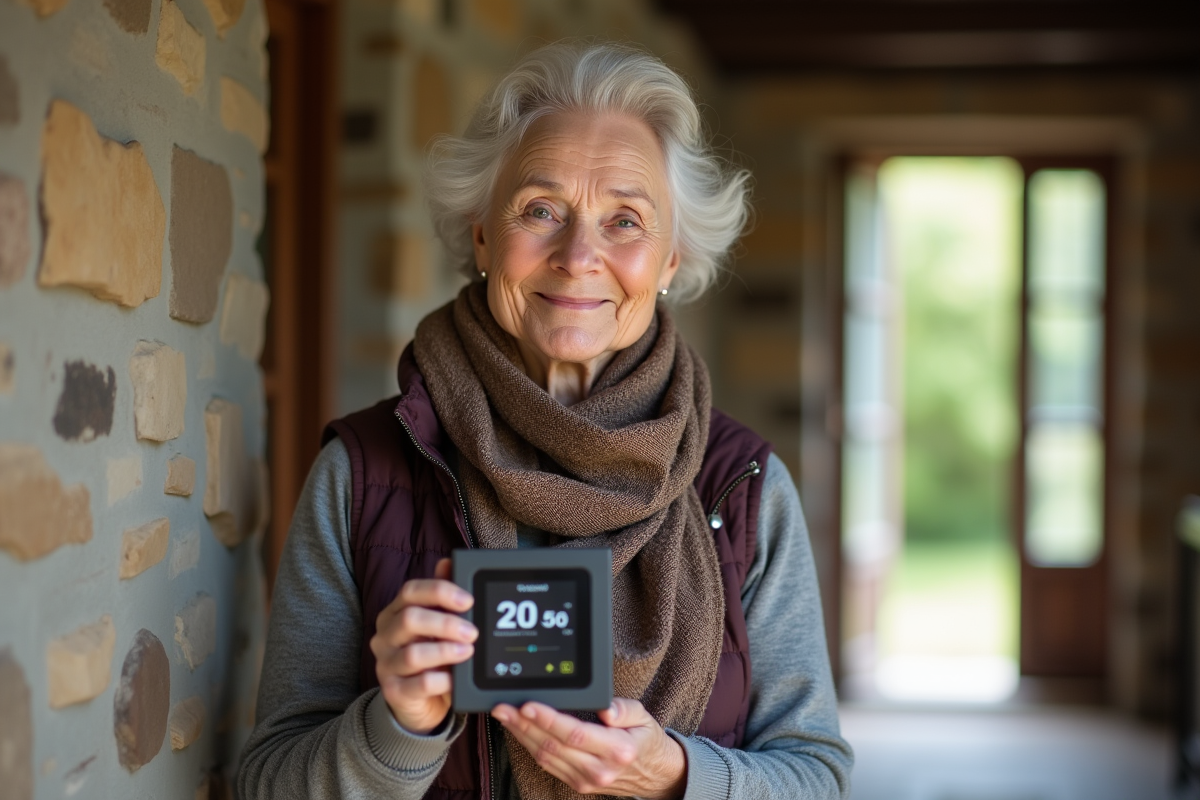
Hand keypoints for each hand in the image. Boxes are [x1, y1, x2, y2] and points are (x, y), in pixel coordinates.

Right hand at [370, 558, 476, 733]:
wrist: (420, 702)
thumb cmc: (432, 656)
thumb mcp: (439, 625)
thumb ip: (442, 596)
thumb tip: (449, 562)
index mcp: (396, 612)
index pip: (410, 591)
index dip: (439, 592)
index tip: (467, 600)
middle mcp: (386, 636)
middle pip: (410, 619)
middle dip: (446, 623)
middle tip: (472, 632)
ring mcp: (386, 664)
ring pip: (413, 654)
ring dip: (445, 651)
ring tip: (467, 652)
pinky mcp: (394, 692)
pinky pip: (419, 684)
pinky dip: (442, 681)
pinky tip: (455, 679)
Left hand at [491, 699, 686, 798]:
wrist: (654, 775)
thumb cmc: (645, 740)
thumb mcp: (644, 716)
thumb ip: (624, 709)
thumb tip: (605, 708)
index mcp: (617, 750)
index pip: (575, 734)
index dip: (549, 720)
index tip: (528, 706)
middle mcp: (599, 769)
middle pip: (553, 746)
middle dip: (524, 725)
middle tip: (504, 707)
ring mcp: (586, 780)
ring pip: (546, 757)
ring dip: (522, 735)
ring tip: (505, 716)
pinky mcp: (578, 784)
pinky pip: (549, 765)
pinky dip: (531, 746)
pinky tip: (520, 731)